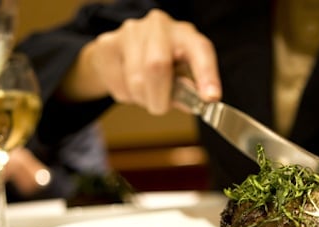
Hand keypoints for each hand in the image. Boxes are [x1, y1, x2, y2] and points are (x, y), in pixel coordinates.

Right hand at [61, 9, 221, 114]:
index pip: (200, 50)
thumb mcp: (181, 76)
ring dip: (142, 99)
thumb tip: (196, 102)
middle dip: (159, 97)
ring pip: (136, 80)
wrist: (122, 51)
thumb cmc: (160, 66)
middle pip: (157, 65)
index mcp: (185, 35)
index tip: (210, 98)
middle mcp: (160, 26)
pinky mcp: (108, 44)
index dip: (206, 75)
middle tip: (160, 107)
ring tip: (145, 94)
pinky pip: (118, 83)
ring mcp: (131, 32)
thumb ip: (189, 91)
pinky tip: (128, 85)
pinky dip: (126, 96)